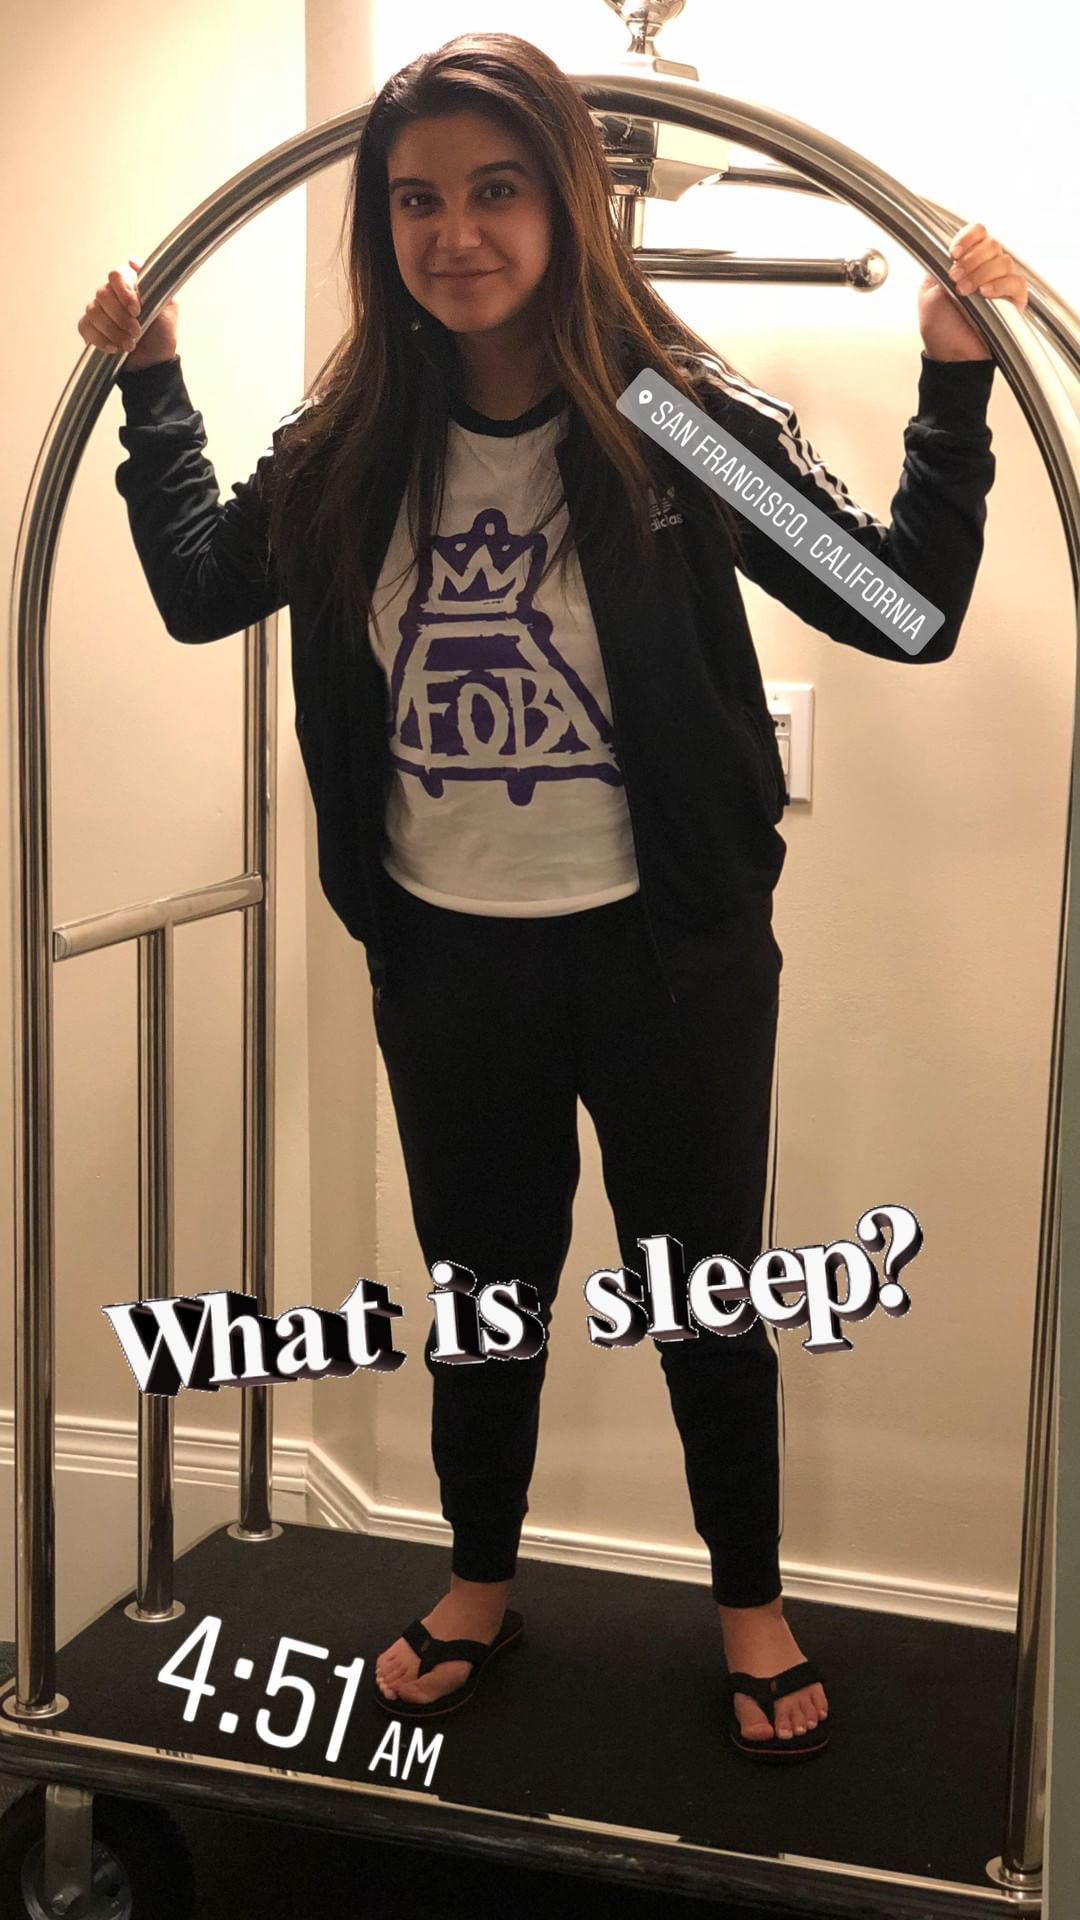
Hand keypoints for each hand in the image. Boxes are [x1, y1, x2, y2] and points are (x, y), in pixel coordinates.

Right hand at [77, 257, 178, 370]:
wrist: (153, 364)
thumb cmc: (160, 336)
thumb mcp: (167, 309)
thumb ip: (156, 285)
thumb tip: (133, 261)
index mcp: (128, 288)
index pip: (115, 276)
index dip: (123, 292)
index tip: (137, 310)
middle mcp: (109, 297)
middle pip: (102, 294)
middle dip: (120, 317)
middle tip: (136, 332)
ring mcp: (97, 312)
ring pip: (94, 312)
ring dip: (113, 331)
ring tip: (129, 345)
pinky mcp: (90, 329)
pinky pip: (85, 327)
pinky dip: (100, 339)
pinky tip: (114, 348)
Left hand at [918, 222, 1028, 361]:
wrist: (948, 355)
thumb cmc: (939, 328)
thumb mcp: (928, 291)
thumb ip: (938, 265)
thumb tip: (948, 248)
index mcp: (967, 263)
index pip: (978, 233)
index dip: (968, 237)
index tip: (954, 253)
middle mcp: (986, 269)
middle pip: (992, 244)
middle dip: (971, 259)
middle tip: (955, 278)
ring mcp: (1001, 284)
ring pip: (1003, 261)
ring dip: (981, 273)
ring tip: (965, 292)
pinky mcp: (1014, 302)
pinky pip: (1016, 283)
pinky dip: (1000, 285)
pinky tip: (984, 294)